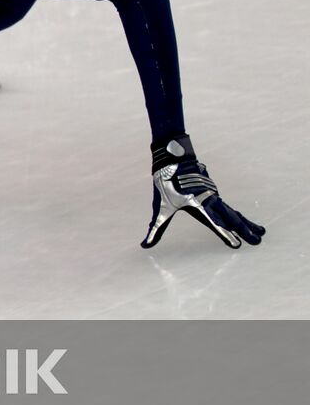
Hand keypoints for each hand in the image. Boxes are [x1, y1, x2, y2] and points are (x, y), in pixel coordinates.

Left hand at [142, 135, 263, 248]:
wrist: (174, 158)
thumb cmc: (166, 183)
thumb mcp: (160, 208)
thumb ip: (155, 229)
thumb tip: (144, 246)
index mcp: (198, 205)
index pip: (215, 223)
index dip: (226, 234)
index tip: (237, 244)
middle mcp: (210, 200)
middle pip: (231, 218)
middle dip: (244, 231)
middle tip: (258, 242)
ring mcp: (214, 196)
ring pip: (233, 212)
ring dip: (246, 223)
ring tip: (260, 232)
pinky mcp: (213, 193)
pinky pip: (229, 206)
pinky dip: (238, 214)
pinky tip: (243, 220)